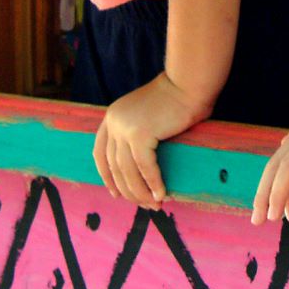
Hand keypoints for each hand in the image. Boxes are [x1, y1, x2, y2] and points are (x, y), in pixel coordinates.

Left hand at [93, 72, 208, 208]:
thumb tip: (142, 166)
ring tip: (155, 205)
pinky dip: (153, 183)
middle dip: (128, 190)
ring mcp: (124, 128)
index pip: (100, 153)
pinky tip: (161, 193)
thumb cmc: (177, 97)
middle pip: (114, 166)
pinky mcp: (139, 133)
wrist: (189, 82)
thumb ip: (139, 133)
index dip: (107, 176)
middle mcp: (113, 122)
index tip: (115, 193)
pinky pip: (144, 167)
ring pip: (128, 171)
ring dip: (141, 192)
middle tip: (144, 205)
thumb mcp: (148, 115)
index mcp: (112, 117)